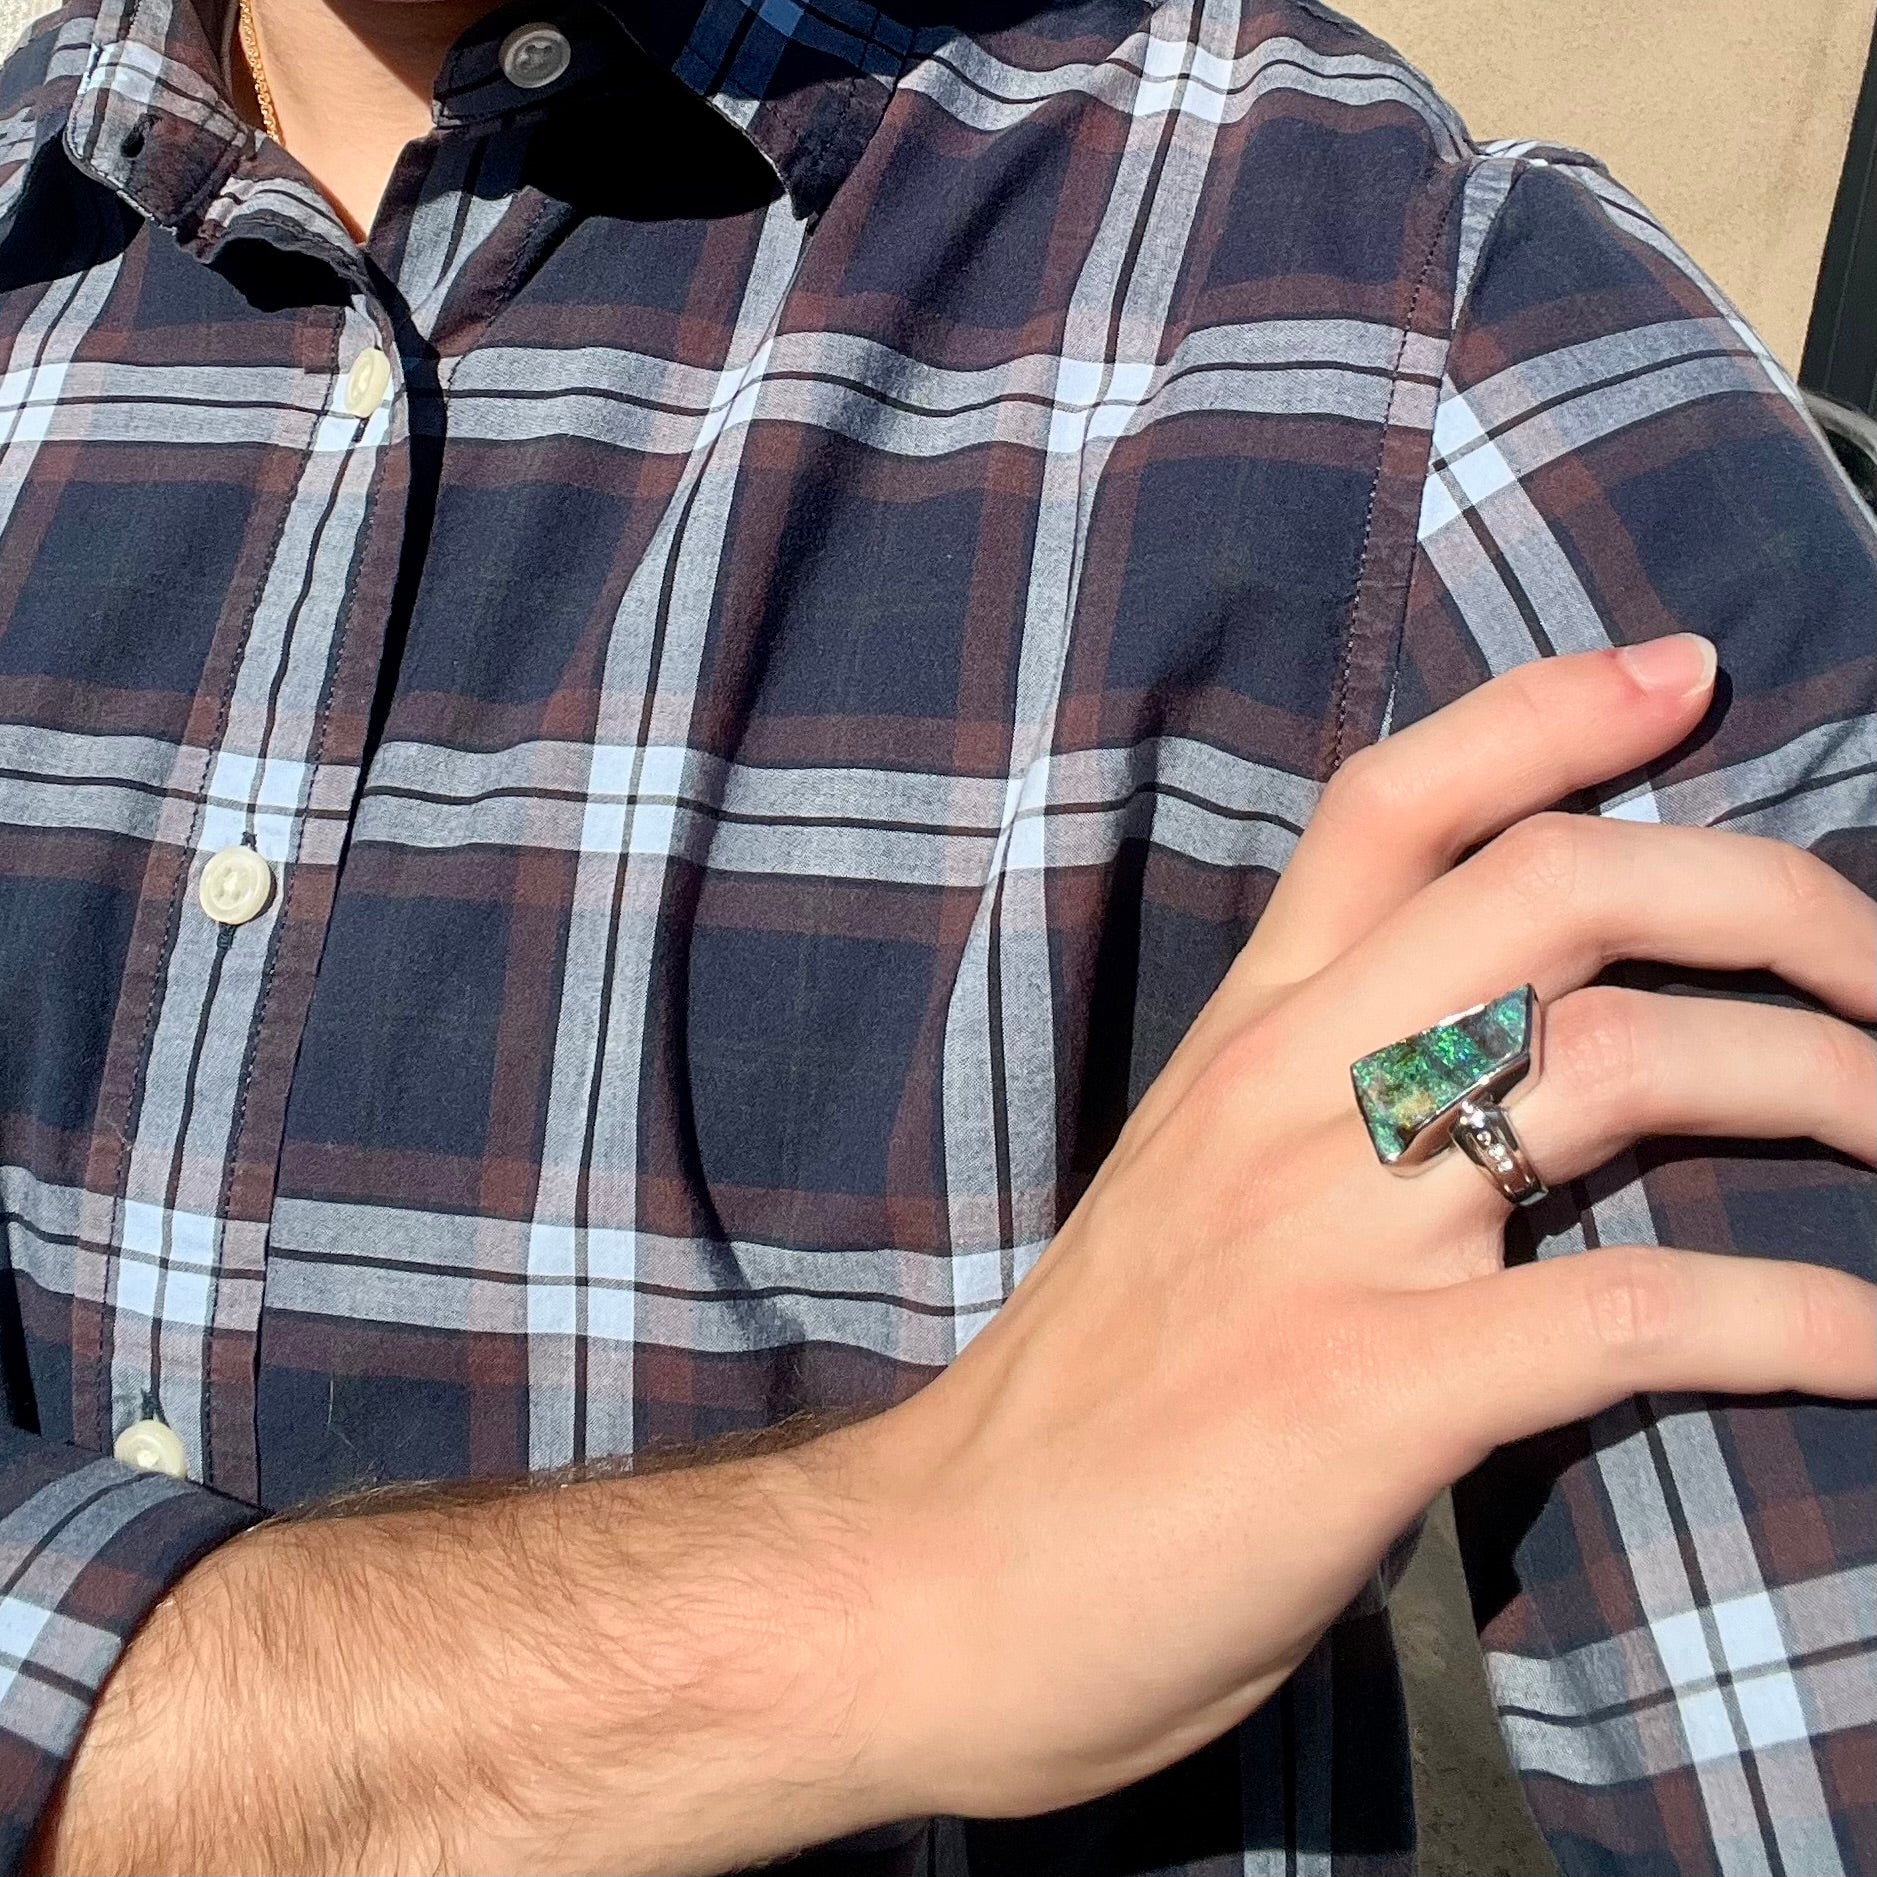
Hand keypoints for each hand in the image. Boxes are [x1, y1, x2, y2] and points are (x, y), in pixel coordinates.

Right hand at [845, 634, 1875, 1822]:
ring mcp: (1330, 1232)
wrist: (950, 1580)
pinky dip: (1805, 1322)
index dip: (1547, 713)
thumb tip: (1493, 1075)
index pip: (1391, 805)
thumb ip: (1319, 1110)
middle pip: (1560, 886)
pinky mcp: (1372, 1388)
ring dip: (1830, 1086)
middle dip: (1773, 896)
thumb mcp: (1189, 1197)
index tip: (1682, 676)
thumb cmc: (1089, 1398)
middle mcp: (1290, 1096)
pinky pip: (1640, 1312)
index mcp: (1242, 1040)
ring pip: (1632, 1063)